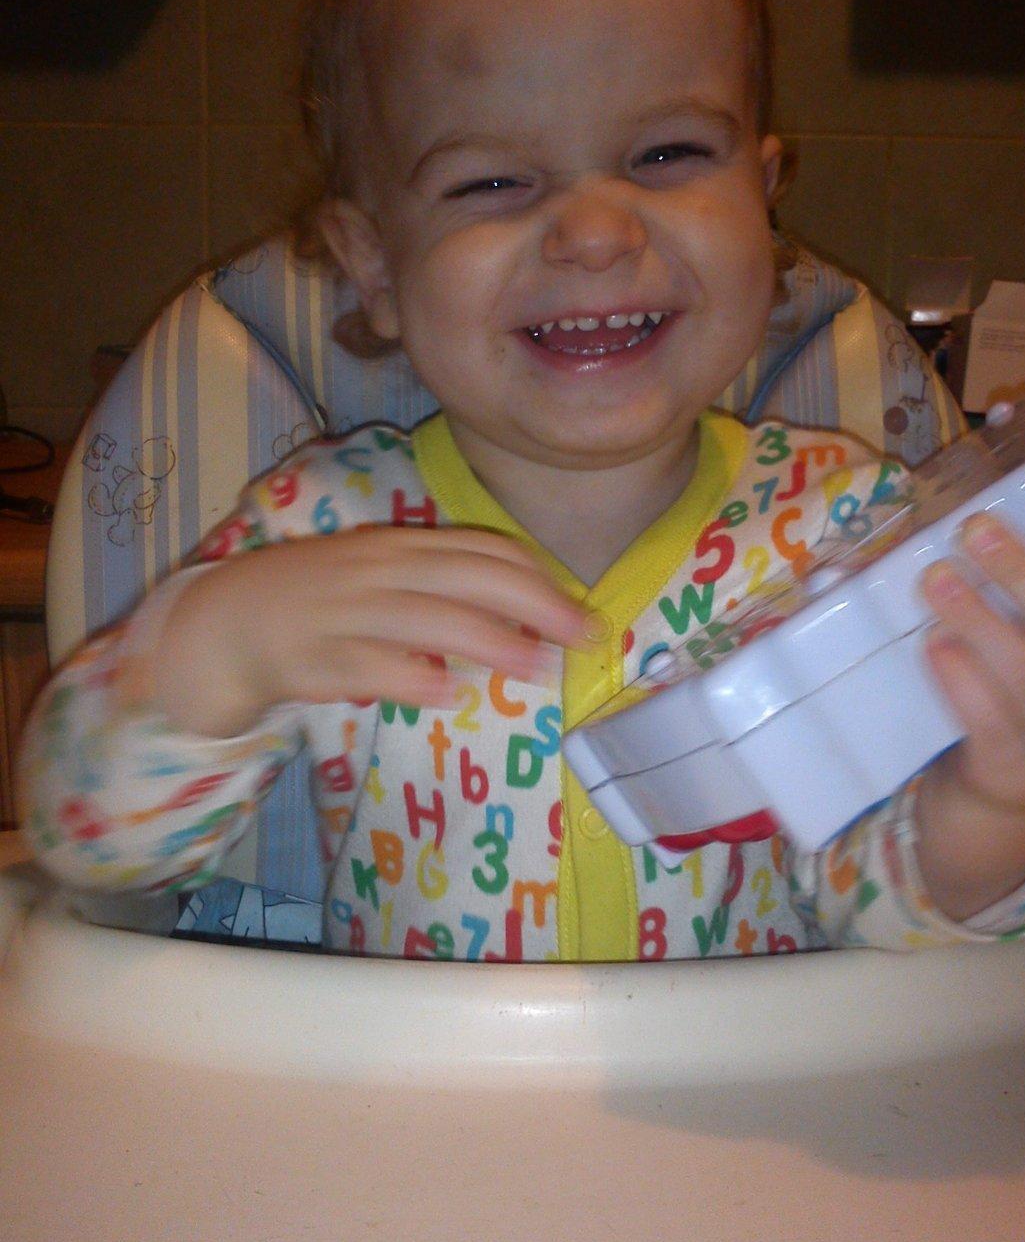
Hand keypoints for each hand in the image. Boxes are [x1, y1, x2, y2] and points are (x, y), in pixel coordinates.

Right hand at [139, 527, 591, 736]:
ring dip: (488, 641)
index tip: (580, 611)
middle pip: (469, 579)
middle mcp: (378, 572)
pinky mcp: (312, 658)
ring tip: (537, 666)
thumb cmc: (320, 603)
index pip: (482, 551)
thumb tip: (523, 619)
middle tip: (584, 637)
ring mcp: (344, 612)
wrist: (223, 624)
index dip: (538, 580)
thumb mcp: (383, 579)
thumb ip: (443, 589)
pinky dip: (409, 679)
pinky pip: (368, 667)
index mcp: (398, 547)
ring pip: (426, 620)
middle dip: (535, 605)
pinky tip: (445, 694)